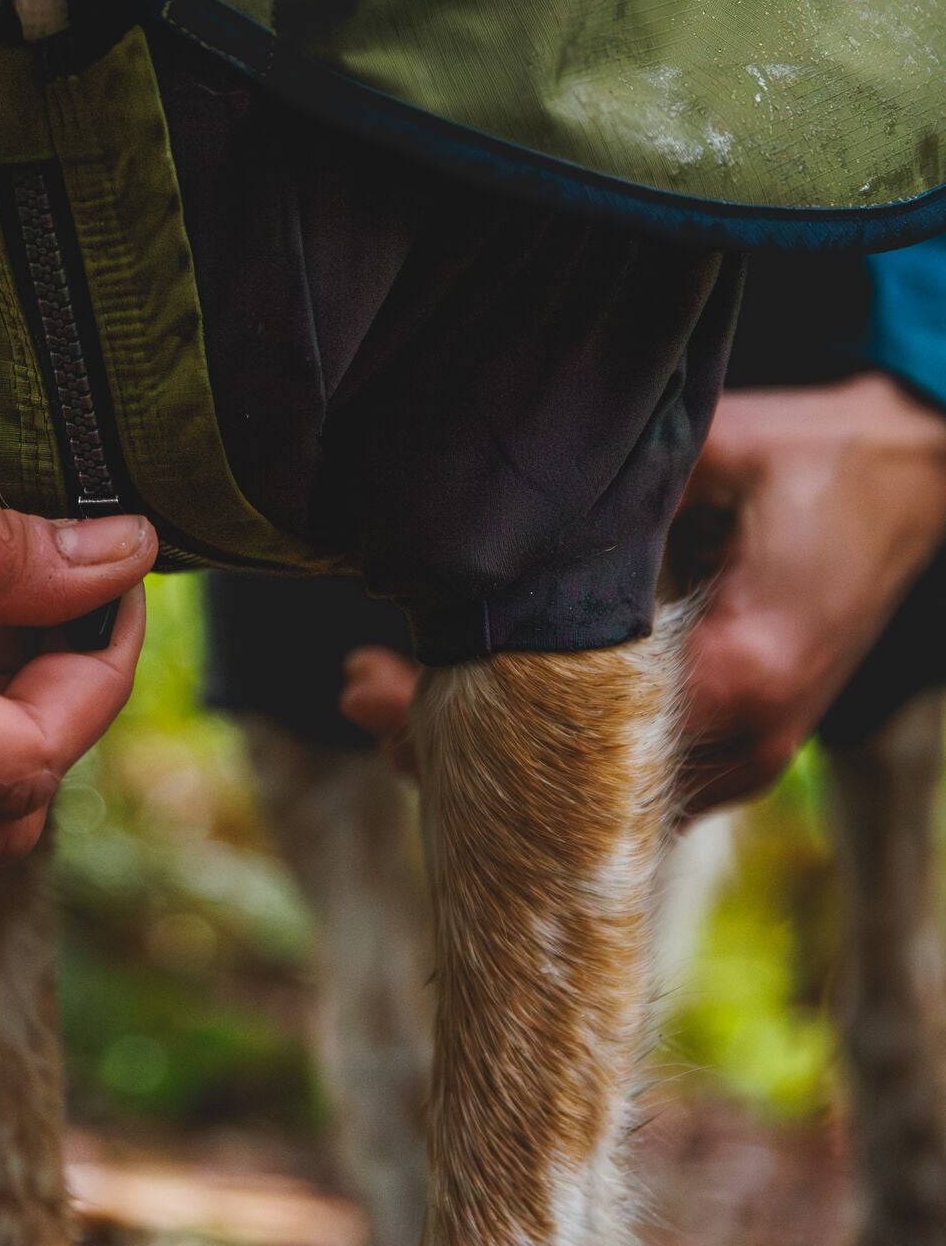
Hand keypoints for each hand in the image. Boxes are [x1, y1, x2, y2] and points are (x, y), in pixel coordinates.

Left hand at [336, 374, 945, 814]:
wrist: (919, 475)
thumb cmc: (819, 456)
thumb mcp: (718, 450)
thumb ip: (613, 488)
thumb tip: (486, 487)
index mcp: (735, 670)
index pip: (567, 727)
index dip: (457, 713)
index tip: (369, 681)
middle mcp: (744, 739)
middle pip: (571, 784)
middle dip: (452, 743)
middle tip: (355, 693)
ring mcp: (750, 755)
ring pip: (594, 795)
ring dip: (494, 756)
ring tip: (383, 712)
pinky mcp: (747, 748)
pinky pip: (628, 780)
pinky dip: (549, 760)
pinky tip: (468, 723)